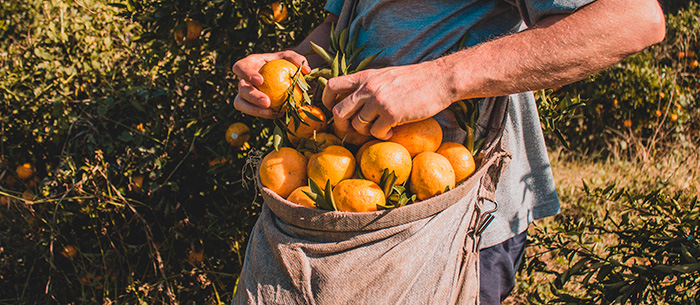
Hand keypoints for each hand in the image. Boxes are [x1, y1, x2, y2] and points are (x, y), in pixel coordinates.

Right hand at [232, 51, 310, 117]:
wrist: (282, 75)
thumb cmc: (283, 63)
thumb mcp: (290, 57)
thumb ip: (297, 59)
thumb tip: (306, 70)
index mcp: (249, 64)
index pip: (240, 67)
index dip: (246, 74)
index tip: (260, 80)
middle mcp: (243, 80)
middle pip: (241, 89)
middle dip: (252, 97)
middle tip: (267, 102)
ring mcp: (245, 94)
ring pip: (241, 104)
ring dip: (254, 110)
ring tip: (271, 112)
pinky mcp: (251, 106)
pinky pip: (254, 112)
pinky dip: (265, 114)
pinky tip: (279, 114)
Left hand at [321, 60, 454, 139]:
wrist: (440, 79)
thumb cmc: (416, 79)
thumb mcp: (386, 75)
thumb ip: (369, 85)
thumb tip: (356, 103)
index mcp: (364, 76)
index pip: (331, 85)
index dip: (326, 101)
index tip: (332, 111)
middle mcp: (368, 88)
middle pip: (338, 111)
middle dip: (341, 126)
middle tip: (352, 131)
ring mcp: (379, 101)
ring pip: (357, 125)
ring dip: (366, 132)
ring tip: (380, 129)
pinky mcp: (392, 114)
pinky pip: (376, 133)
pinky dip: (382, 136)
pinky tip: (392, 132)